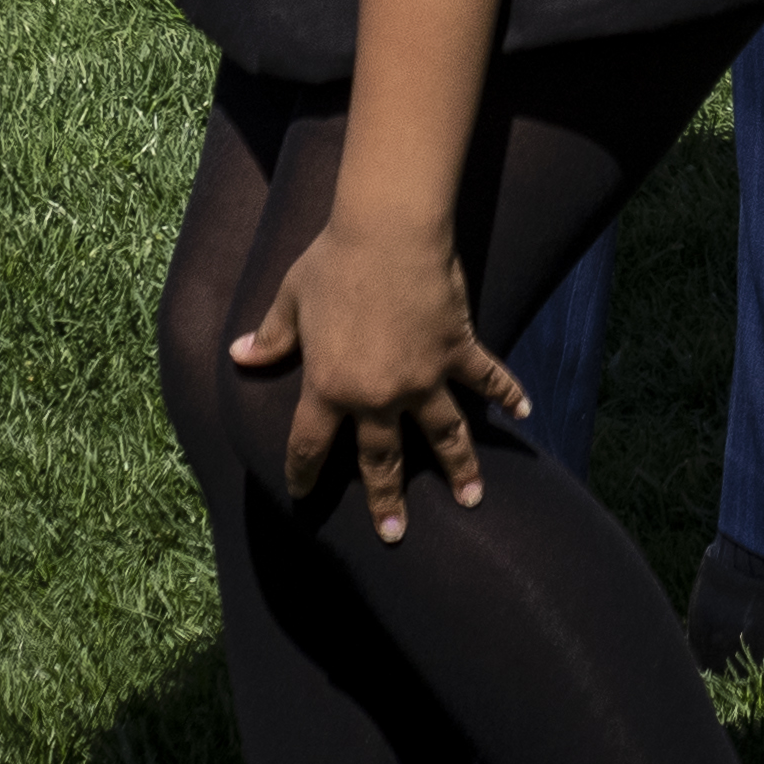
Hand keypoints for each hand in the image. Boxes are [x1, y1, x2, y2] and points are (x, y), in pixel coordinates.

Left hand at [232, 210, 529, 542]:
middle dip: (386, 499)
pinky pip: (487, 379)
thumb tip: (239, 356)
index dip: (304, 474)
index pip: (310, 446)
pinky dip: (508, 394)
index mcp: (329, 387)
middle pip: (382, 460)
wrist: (387, 231)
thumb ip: (270, 336)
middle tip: (394, 533)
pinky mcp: (456, 350)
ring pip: (444, 435)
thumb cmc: (333, 261)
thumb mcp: (291, 299)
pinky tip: (524, 413)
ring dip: (459, 469)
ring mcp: (423, 377)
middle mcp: (378, 395)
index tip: (303, 496)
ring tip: (471, 499)